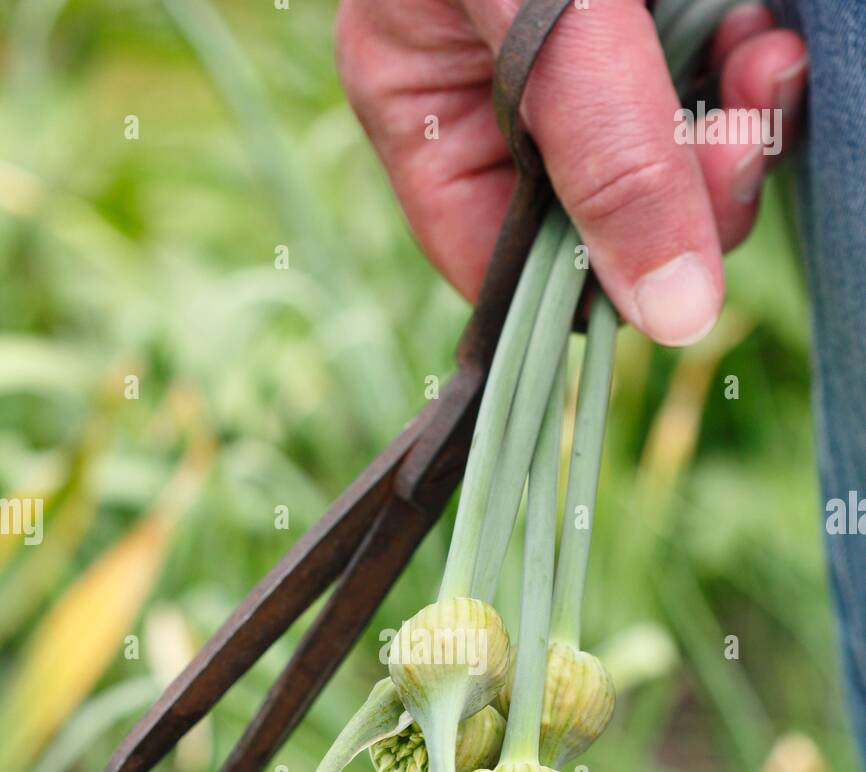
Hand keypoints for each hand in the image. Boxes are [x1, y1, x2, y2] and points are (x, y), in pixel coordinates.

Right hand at [335, 0, 807, 345]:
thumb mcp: (545, 9)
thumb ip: (601, 154)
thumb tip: (670, 314)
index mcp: (428, 103)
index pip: (500, 256)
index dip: (585, 281)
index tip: (669, 262)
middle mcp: (502, 97)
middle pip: (599, 222)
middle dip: (685, 191)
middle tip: (744, 125)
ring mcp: (585, 63)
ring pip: (667, 166)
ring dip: (736, 128)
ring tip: (769, 53)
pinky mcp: (656, 27)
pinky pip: (711, 93)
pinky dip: (751, 75)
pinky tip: (770, 34)